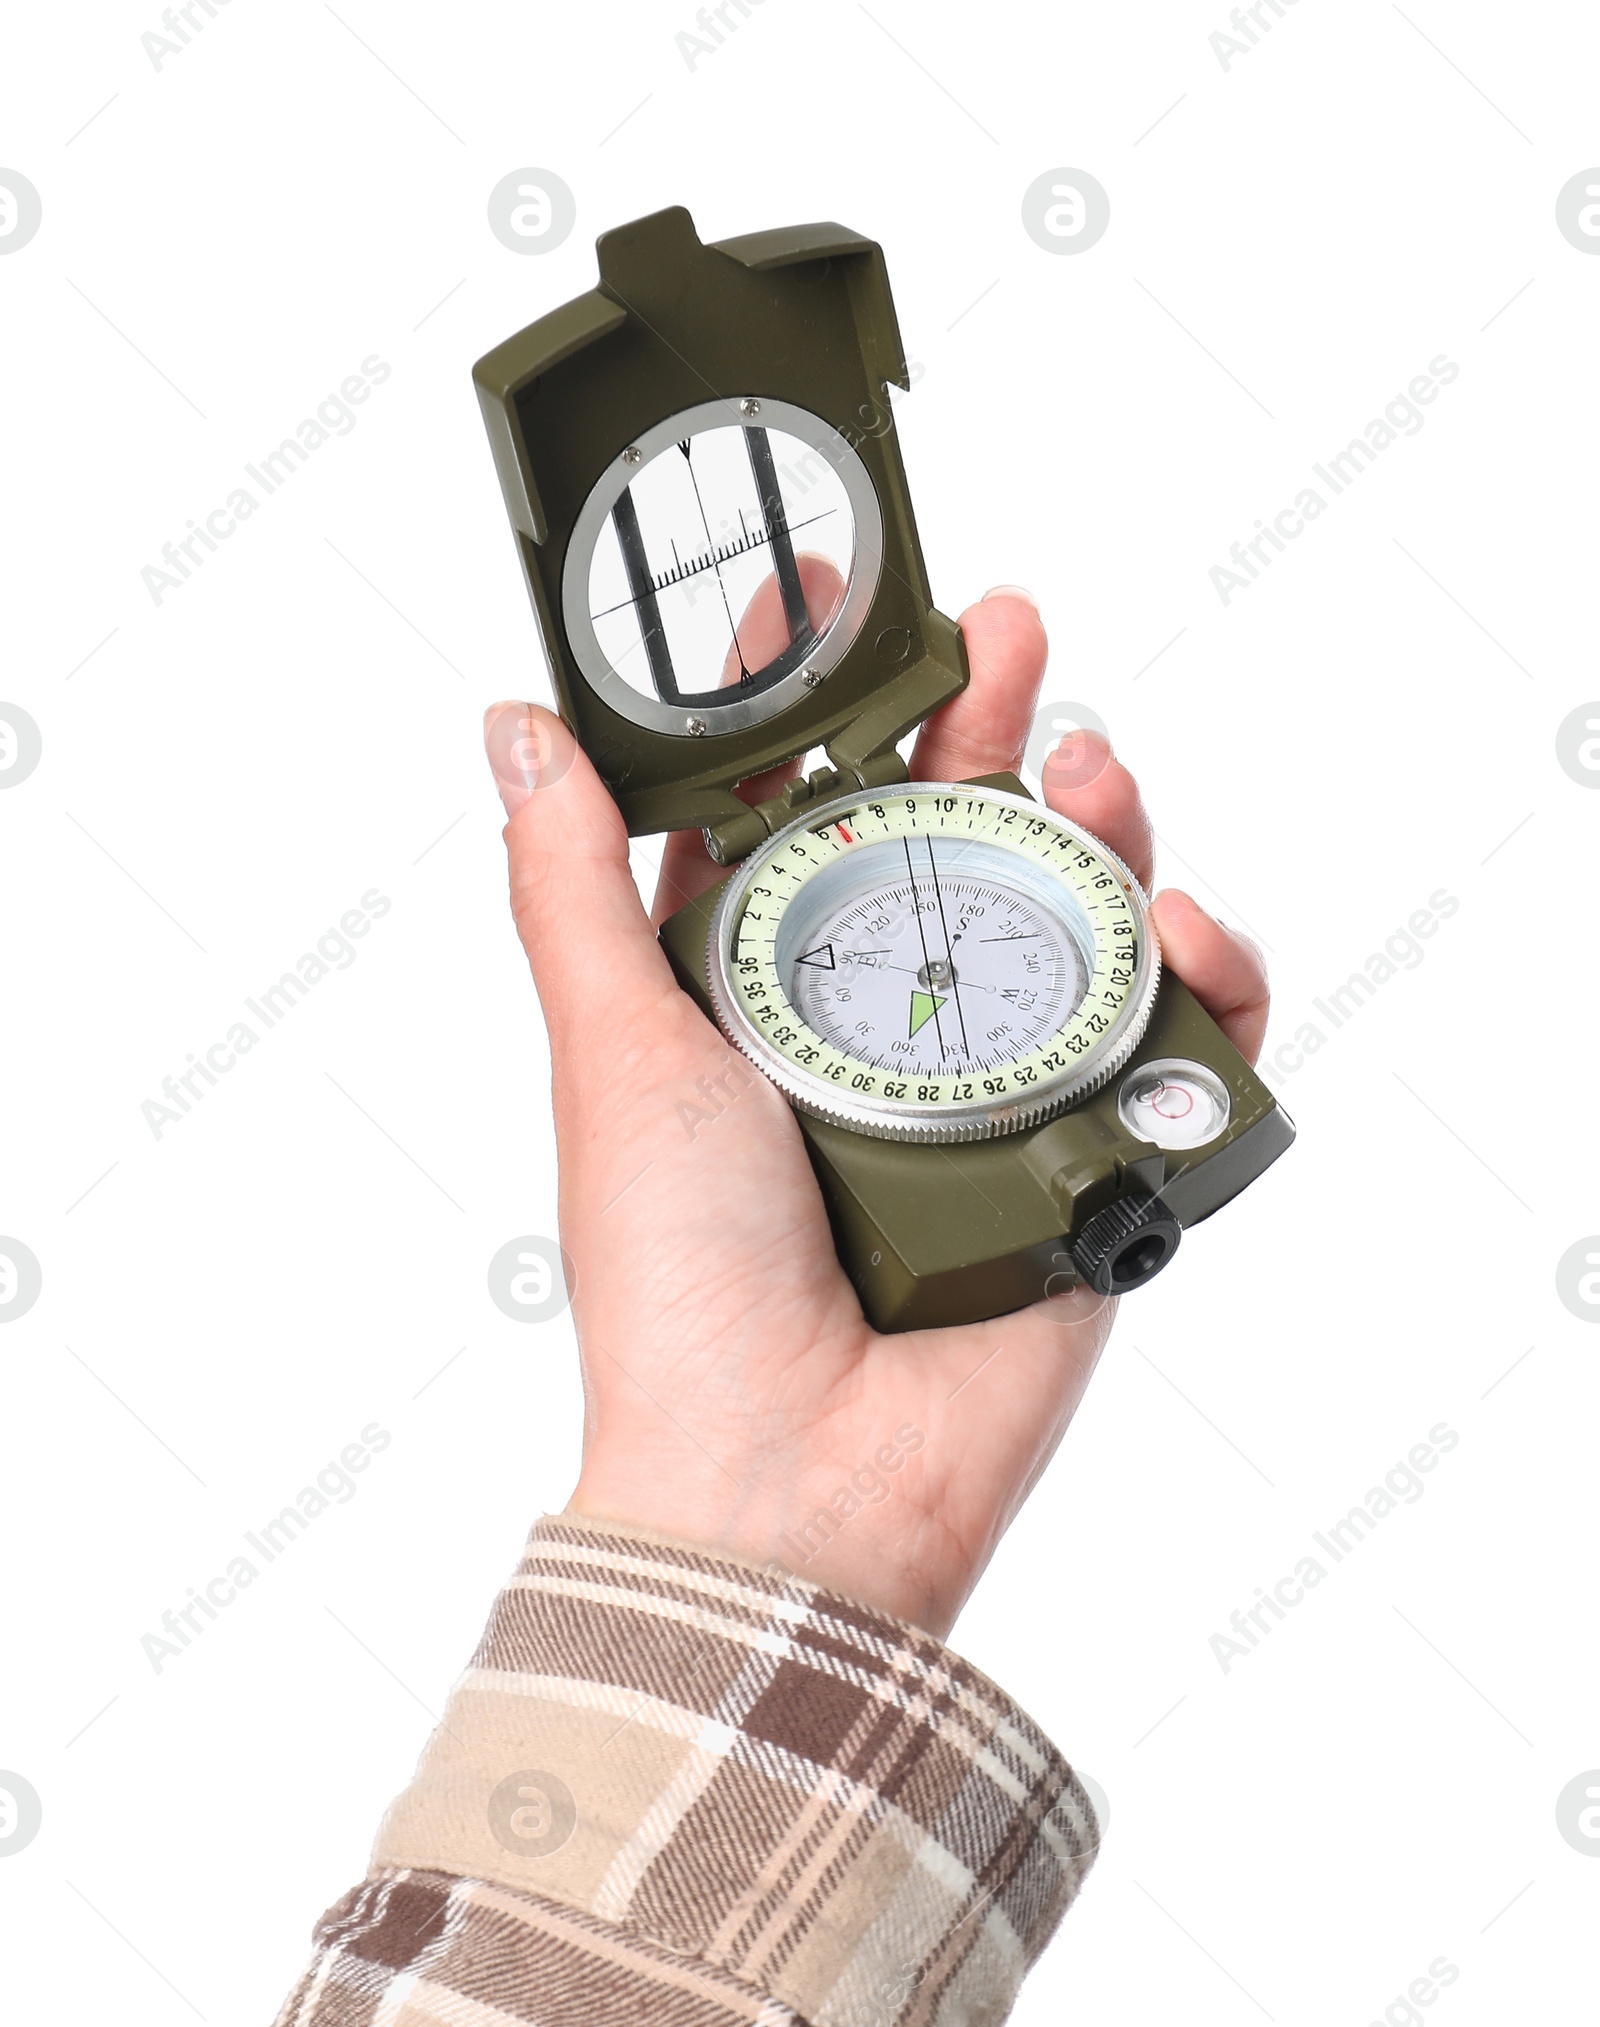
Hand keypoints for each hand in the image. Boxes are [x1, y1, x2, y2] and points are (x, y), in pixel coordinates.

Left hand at [484, 589, 1268, 1637]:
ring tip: (1101, 769)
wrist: (794, 1483)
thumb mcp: (614, 1048)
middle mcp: (877, 1028)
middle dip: (988, 728)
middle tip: (1017, 631)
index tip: (838, 602)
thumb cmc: (680, 1277)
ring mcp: (994, 1092)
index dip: (822, 704)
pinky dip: (1203, 981)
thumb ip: (570, 883)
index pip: (798, 810)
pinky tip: (1185, 934)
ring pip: (1072, 920)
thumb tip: (513, 728)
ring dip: (1099, 827)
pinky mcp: (1093, 1160)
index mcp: (756, 994)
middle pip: (951, 840)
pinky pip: (1176, 1044)